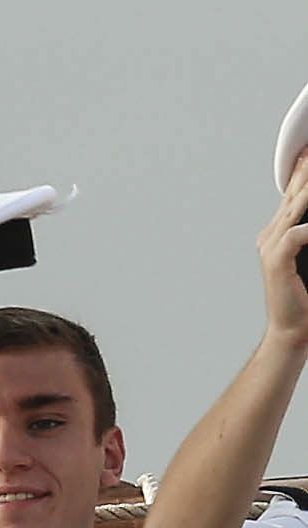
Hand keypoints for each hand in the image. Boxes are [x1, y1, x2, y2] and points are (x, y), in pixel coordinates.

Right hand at [258, 150, 307, 350]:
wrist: (293, 330)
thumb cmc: (306, 298)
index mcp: (277, 234)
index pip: (291, 195)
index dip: (300, 172)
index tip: (307, 151)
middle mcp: (270, 236)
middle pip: (292, 195)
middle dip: (304, 171)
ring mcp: (270, 247)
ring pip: (295, 208)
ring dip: (307, 188)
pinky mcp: (276, 260)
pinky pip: (298, 234)